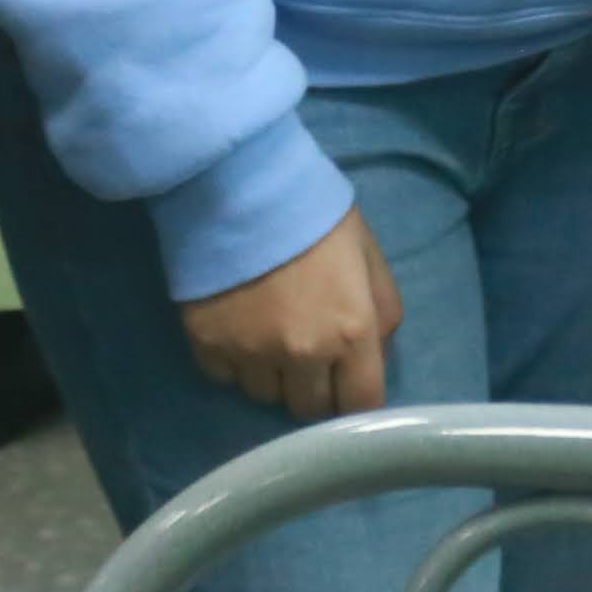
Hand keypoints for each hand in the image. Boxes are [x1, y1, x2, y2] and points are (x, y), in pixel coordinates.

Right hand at [179, 208, 402, 421]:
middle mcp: (303, 354)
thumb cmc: (313, 213)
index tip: (346, 384)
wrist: (239, 182)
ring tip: (267, 335)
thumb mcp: (369, 254)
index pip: (361, 405)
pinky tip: (236, 327)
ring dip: (272, 375)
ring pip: (265, 395)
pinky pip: (224, 377)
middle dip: (313, 387)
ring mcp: (251, 354)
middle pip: (310, 409)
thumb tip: (376, 355)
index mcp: (352, 331)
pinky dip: (233, 362)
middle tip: (306, 355)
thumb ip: (384, 310)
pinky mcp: (207, 345)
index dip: (355, 397)